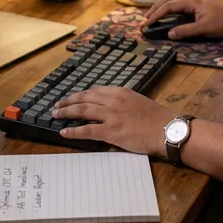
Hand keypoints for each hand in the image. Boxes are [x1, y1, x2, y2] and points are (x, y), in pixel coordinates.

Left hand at [52, 87, 173, 156]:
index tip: (72, 98)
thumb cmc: (156, 118)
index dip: (81, 95)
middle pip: (85, 98)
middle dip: (69, 101)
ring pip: (82, 110)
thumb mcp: (138, 101)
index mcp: (120, 92)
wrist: (166, 129)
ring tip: (56, 114)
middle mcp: (113, 100)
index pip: (94, 91)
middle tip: (57, 106)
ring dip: (66, 112)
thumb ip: (124, 102)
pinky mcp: (111, 131)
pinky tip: (64, 131)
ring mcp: (111, 115)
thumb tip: (112, 106)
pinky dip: (73, 130)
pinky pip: (87, 130)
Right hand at [142, 0, 222, 39]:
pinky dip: (170, 6)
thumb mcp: (203, 29)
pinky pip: (180, 1)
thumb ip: (185, 31)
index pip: (169, 6)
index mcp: (192, 2)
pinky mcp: (199, 3)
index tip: (147, 23)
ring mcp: (196, 0)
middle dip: (156, 7)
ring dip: (163, 5)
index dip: (157, 14)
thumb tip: (169, 34)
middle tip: (146, 17)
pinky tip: (169, 12)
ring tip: (154, 14)